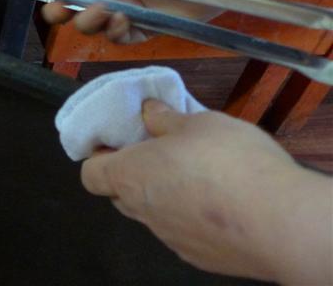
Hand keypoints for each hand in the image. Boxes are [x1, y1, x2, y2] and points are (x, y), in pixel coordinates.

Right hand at [34, 0, 231, 43]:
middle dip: (55, 11)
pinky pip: (117, 38)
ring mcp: (123, 9)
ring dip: (88, 20)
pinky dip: (113, 32)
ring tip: (103, 11)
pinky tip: (121, 20)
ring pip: (89, 24)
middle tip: (59, 10)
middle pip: (66, 5)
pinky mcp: (144, 28)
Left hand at [82, 99, 332, 283]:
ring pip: (154, 214)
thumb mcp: (199, 123)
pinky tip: (221, 205)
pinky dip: (193, 218)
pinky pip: (184, 233)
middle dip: (134, 174)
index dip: (99, 157)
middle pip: (121, 194)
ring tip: (200, 176)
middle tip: (163, 153)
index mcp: (130, 176)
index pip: (90, 174)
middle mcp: (142, 212)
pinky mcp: (199, 257)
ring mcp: (170, 239)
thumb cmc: (229, 161)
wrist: (279, 222)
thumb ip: (167, 119)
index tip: (119, 142)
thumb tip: (147, 112)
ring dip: (165, 196)